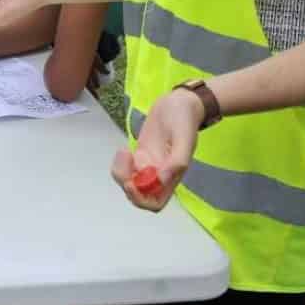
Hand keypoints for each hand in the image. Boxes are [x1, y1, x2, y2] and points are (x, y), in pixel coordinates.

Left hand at [109, 88, 203, 211]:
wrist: (178, 101)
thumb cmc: (184, 119)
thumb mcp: (184, 139)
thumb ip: (177, 161)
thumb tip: (161, 180)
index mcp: (172, 177)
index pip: (155, 203)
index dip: (141, 199)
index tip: (132, 184)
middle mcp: (159, 175)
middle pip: (138, 195)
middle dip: (126, 185)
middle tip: (126, 163)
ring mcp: (148, 165)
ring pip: (129, 182)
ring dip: (121, 172)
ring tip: (125, 152)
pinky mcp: (140, 154)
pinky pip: (126, 168)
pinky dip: (120, 163)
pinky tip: (125, 150)